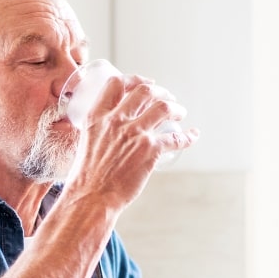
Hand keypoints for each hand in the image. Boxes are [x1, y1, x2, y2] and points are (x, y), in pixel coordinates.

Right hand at [66, 74, 197, 205]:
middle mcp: (116, 121)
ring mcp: (135, 134)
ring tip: (180, 112)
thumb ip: (99, 132)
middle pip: (145, 92)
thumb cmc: (86, 177)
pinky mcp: (150, 151)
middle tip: (167, 98)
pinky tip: (192, 135)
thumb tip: (110, 132)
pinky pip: (176, 137)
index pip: (116, 84)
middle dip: (160, 92)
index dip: (134, 80)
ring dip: (176, 108)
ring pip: (164, 108)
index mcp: (97, 117)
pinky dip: (188, 136)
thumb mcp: (86, 143)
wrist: (91, 197)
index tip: (145, 84)